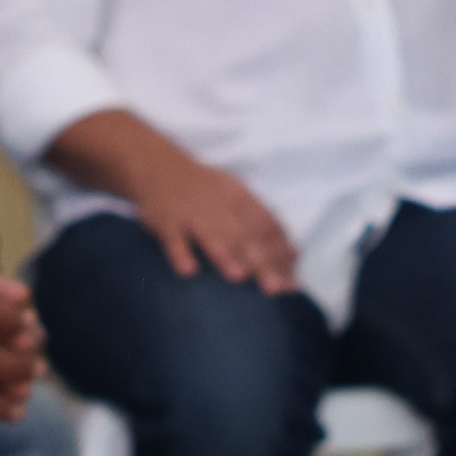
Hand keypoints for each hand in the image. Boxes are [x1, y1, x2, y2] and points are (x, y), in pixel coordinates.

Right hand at [126, 149, 299, 294]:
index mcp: (240, 198)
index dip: (280, 253)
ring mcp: (191, 213)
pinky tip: (189, 271)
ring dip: (225, 256)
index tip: (292, 281)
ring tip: (239, 276)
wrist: (158, 166)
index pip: (266, 226)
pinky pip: (173, 240)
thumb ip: (265, 226)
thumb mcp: (237, 197)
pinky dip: (181, 254)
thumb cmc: (207, 190)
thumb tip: (296, 257)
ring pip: (211, 236)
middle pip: (243, 235)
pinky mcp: (166, 222)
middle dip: (260, 261)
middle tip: (275, 289)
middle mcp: (219, 204)